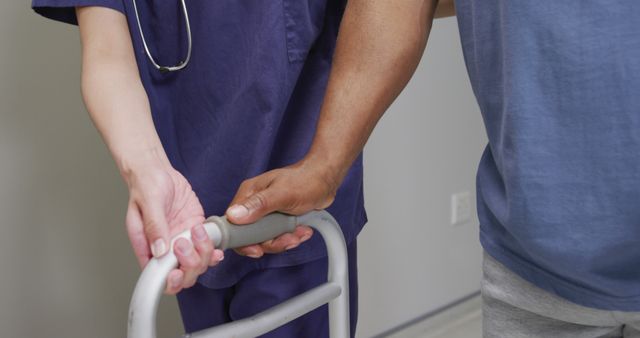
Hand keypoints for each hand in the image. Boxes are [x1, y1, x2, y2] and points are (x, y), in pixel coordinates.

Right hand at [123, 156, 223, 294]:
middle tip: (185, 242)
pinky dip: (213, 251)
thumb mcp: (148, 202)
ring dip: (203, 254)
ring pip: (198, 264)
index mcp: (147, 247)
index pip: (157, 277)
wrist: (159, 171)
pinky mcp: (195, 231)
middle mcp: (166, 249)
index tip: (176, 271)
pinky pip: (207, 248)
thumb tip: (159, 250)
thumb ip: (154, 226)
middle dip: (189, 265)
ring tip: (197, 231)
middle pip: (182, 276)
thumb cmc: (146, 185)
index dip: (169, 281)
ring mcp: (182, 241)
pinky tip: (216, 247)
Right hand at [225, 159, 339, 257]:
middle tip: (288, 238)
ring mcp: (266, 213)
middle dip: (271, 242)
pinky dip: (291, 237)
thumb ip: (259, 205)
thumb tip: (234, 216)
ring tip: (300, 231)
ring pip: (266, 239)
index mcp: (249, 194)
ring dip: (284, 240)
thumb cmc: (305, 180)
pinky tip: (303, 229)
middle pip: (251, 236)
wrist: (325, 180)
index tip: (257, 250)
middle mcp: (254, 205)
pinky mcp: (278, 220)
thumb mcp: (282, 193)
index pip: (233, 224)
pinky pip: (278, 236)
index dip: (243, 241)